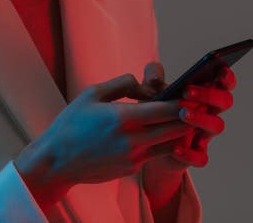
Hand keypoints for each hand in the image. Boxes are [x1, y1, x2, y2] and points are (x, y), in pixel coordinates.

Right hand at [14, 73, 193, 210]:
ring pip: (170, 144)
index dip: (184, 102)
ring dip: (179, 132)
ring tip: (183, 119)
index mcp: (124, 118)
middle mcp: (133, 140)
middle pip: (176, 128)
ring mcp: (134, 158)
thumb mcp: (93, 93)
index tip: (194, 93)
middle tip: (197, 106)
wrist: (56, 162)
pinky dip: (162, 143)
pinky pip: (154, 154)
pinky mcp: (132, 169)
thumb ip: (123, 84)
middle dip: (188, 117)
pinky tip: (161, 133)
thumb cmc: (72, 124)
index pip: (166, 110)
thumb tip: (145, 84)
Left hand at [139, 61, 235, 173]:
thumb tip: (154, 80)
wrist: (146, 144)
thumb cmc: (155, 109)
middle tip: (187, 91)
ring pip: (217, 126)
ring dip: (202, 118)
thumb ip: (152, 76)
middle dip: (209, 94)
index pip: (224, 82)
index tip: (221, 70)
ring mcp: (204, 134)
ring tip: (182, 114)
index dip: (227, 76)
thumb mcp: (150, 90)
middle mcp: (209, 112)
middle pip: (224, 101)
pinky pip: (201, 157)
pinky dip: (190, 154)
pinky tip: (175, 148)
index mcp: (204, 93)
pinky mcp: (196, 155)